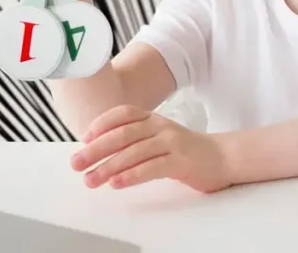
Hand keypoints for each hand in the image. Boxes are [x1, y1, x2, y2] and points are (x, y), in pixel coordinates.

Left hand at [70, 105, 232, 192]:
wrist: (222, 157)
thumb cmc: (182, 151)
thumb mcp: (157, 138)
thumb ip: (133, 140)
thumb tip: (96, 151)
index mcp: (152, 118)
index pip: (123, 113)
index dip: (101, 123)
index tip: (84, 138)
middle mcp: (160, 126)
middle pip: (123, 134)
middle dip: (96, 149)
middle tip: (76, 163)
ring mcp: (171, 142)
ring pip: (134, 152)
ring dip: (108, 167)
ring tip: (90, 179)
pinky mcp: (181, 161)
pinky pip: (151, 167)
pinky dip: (131, 175)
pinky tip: (116, 183)